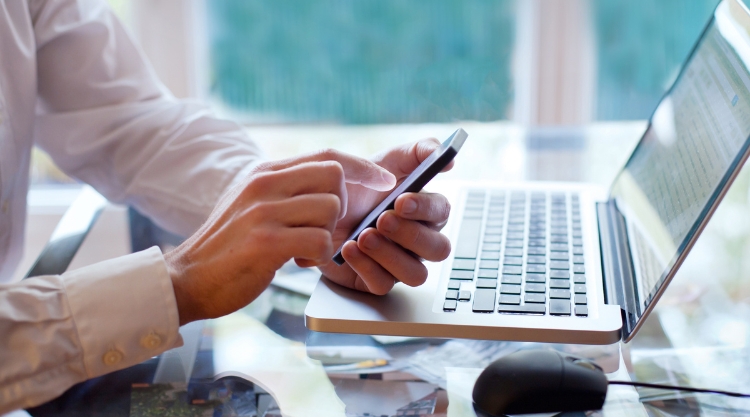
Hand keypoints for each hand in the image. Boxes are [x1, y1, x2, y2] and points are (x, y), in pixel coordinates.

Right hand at [166, 150, 395, 324]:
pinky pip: (320, 241)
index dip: (363, 166)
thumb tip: (332, 185)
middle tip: (320, 230)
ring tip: (302, 250)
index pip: (327, 155)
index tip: (386, 180)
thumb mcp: (252, 205)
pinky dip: (319, 257)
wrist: (187, 279)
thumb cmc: (228, 248)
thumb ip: (285, 191)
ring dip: (327, 236)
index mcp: (264, 173)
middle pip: (335, 176)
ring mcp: (263, 210)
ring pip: (331, 209)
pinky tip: (297, 263)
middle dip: (341, 207)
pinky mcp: (266, 241)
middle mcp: (264, 184)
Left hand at [319, 139, 452, 294]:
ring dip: (391, 254)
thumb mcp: (385, 159)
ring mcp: (397, 263)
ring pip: (416, 274)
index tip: (402, 200)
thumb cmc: (356, 185)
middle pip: (438, 250)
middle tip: (382, 219)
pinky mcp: (375, 280)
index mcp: (424, 211)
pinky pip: (383, 284)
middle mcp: (416, 241)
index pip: (442, 213)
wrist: (315, 206)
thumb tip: (450, 160)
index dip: (426, 209)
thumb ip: (419, 152)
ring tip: (363, 235)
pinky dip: (366, 267)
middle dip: (411, 235)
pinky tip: (348, 249)